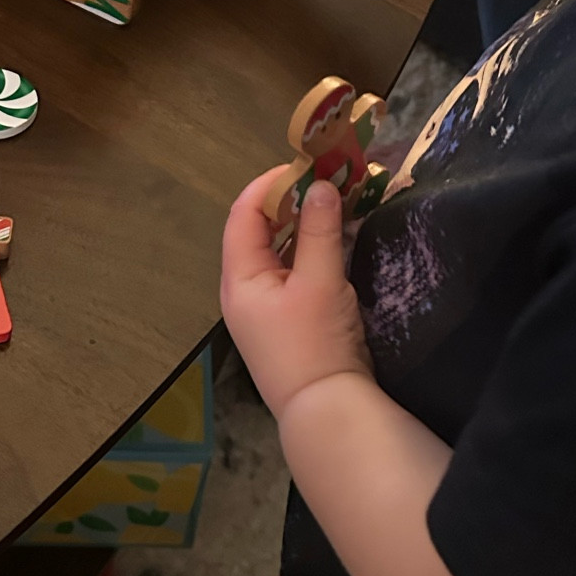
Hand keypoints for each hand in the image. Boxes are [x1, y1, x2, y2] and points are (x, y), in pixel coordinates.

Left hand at [221, 174, 372, 419]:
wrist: (327, 411)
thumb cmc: (316, 343)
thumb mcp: (321, 282)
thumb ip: (320, 230)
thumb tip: (322, 185)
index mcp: (239, 278)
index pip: (243, 214)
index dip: (270, 184)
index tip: (306, 164)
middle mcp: (244, 290)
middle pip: (258, 230)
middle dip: (289, 201)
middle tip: (326, 178)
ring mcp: (265, 307)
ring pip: (277, 251)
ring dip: (302, 224)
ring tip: (334, 200)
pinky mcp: (287, 320)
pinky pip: (292, 271)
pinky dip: (310, 249)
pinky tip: (336, 238)